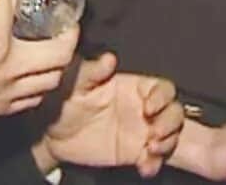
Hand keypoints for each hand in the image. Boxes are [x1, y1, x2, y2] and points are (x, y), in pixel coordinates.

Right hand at [0, 0, 78, 167]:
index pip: (13, 8)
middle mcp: (6, 72)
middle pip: (57, 54)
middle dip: (68, 34)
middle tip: (67, 19)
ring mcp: (4, 96)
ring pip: (50, 81)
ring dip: (57, 63)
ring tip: (53, 45)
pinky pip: (32, 100)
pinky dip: (38, 85)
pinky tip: (29, 74)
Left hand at [36, 53, 183, 177]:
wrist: (51, 135)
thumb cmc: (64, 102)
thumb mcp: (75, 84)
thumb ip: (91, 72)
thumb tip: (108, 59)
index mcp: (132, 87)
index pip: (162, 88)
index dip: (163, 96)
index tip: (149, 107)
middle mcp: (142, 109)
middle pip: (174, 112)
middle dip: (170, 122)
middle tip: (153, 132)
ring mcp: (141, 132)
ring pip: (170, 136)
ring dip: (167, 143)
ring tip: (150, 149)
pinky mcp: (135, 154)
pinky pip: (155, 160)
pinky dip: (155, 164)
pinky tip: (144, 166)